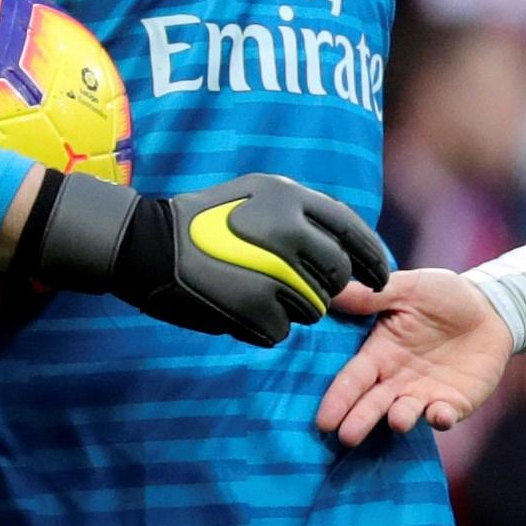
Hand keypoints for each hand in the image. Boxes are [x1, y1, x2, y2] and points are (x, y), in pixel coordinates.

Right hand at [38, 168, 391, 347]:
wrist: (143, 246)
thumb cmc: (201, 223)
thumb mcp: (254, 194)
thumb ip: (303, 213)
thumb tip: (350, 243)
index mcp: (290, 198)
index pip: (351, 230)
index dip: (372, 257)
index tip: (382, 277)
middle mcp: (288, 231)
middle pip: (337, 276)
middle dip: (325, 289)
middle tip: (294, 288)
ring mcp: (272, 271)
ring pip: (312, 308)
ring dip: (291, 309)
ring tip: (254, 292)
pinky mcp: (253, 306)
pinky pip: (280, 331)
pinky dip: (262, 327)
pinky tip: (236, 309)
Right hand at [313, 263, 513, 443]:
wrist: (488, 308)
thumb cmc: (442, 296)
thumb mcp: (409, 289)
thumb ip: (373, 296)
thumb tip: (332, 291)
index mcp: (379, 354)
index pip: (353, 379)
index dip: (339, 398)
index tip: (323, 420)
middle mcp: (396, 379)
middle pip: (372, 403)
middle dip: (359, 420)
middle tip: (345, 437)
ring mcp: (424, 393)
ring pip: (405, 413)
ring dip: (400, 419)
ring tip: (396, 422)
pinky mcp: (453, 402)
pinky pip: (444, 414)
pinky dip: (441, 417)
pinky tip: (439, 415)